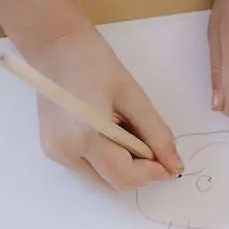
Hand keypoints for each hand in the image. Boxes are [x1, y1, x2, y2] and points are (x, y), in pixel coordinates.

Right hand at [23, 31, 182, 190]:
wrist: (55, 46)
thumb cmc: (94, 63)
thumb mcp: (133, 96)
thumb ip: (157, 134)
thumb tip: (174, 166)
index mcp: (83, 138)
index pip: (125, 176)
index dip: (153, 173)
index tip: (170, 160)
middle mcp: (65, 153)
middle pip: (113, 182)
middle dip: (138, 168)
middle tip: (148, 139)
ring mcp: (56, 154)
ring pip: (102, 177)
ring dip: (123, 163)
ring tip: (124, 128)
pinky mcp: (53, 149)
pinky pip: (90, 166)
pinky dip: (107, 157)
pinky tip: (109, 129)